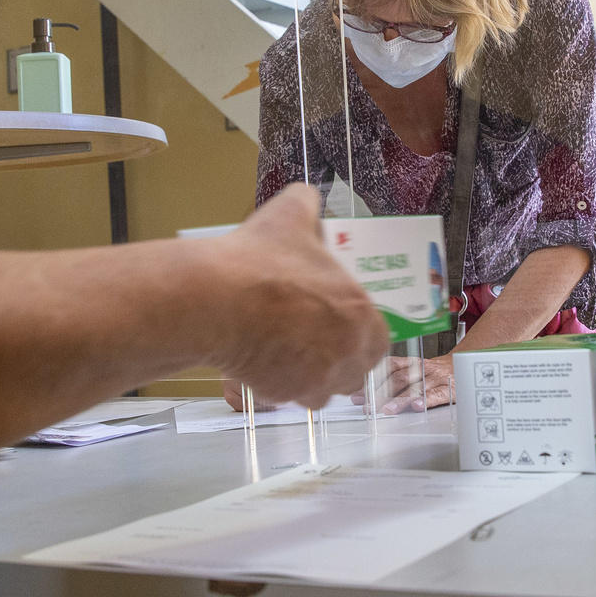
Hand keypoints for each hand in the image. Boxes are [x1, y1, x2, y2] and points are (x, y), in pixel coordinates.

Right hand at [196, 184, 389, 409]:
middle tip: (316, 343)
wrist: (214, 301)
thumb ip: (308, 204)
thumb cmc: (257, 259)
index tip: (343, 324)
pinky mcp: (285, 394)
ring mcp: (318, 377)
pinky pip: (291, 398)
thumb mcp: (290, 214)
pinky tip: (263, 364)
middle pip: (356, 368)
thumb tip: (308, 198)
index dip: (362, 333)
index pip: (380, 336)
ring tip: (288, 354)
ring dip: (313, 378)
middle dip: (341, 360)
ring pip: (325, 390)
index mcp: (359, 310)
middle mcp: (347, 350)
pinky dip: (281, 387)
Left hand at [354, 354, 454, 413]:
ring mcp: (436, 378)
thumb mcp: (415, 369)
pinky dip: (427, 400)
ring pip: (416, 387)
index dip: (373, 380)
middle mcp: (423, 368)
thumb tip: (364, 392)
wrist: (464, 365)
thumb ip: (393, 377)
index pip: (388, 367)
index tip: (358, 393)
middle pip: (399, 379)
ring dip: (400, 399)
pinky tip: (417, 406)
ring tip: (388, 409)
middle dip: (381, 393)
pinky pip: (438, 393)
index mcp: (412, 362)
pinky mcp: (450, 388)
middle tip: (368, 405)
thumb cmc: (434, 372)